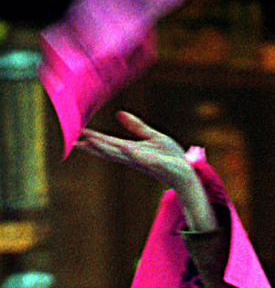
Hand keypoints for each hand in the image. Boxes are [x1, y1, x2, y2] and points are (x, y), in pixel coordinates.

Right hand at [77, 111, 217, 231]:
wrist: (187, 172)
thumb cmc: (170, 157)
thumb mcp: (152, 137)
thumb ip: (136, 127)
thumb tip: (119, 114)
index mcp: (131, 150)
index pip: (109, 144)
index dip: (94, 139)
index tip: (78, 134)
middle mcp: (134, 157)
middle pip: (110, 151)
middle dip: (93, 145)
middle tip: (75, 140)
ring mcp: (145, 162)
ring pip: (122, 155)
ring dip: (106, 149)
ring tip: (91, 141)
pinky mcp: (157, 164)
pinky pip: (143, 158)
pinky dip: (133, 154)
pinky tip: (124, 147)